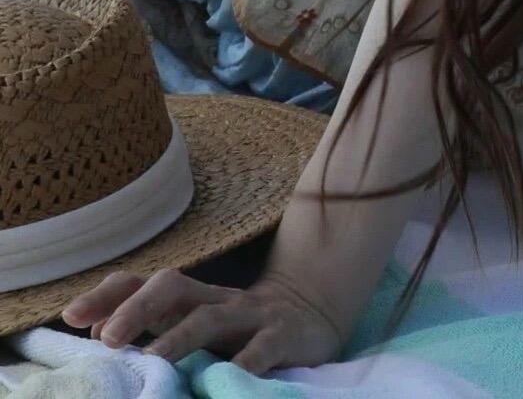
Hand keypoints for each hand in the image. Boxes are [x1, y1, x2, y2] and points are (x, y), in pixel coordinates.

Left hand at [60, 264, 342, 374]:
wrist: (311, 310)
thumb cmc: (238, 328)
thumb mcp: (195, 323)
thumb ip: (153, 325)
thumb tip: (96, 331)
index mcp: (190, 298)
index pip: (142, 283)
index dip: (107, 295)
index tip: (72, 317)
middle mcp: (215, 299)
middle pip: (172, 288)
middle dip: (137, 309)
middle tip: (107, 339)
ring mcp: (250, 315)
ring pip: (210, 316)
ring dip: (178, 337)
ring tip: (152, 361)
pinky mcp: (282, 336)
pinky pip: (262, 348)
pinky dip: (244, 363)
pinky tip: (227, 379)